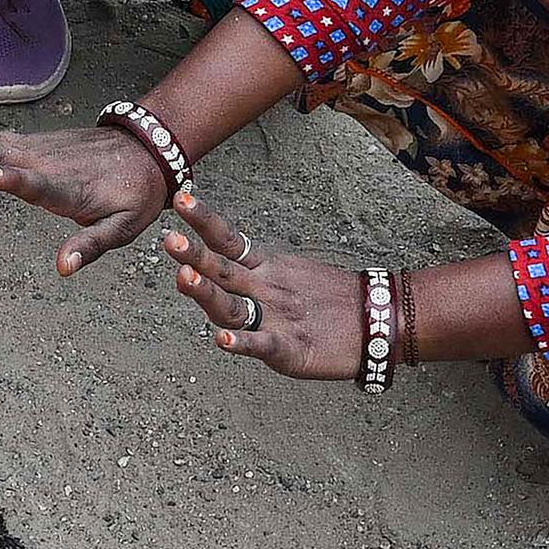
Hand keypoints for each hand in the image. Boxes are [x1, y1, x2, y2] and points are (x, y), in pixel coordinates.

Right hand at [0, 119, 182, 274]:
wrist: (146, 148)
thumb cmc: (134, 194)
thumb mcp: (124, 227)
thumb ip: (91, 246)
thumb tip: (63, 269)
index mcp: (68, 188)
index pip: (37, 184)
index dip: (14, 179)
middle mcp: (46, 164)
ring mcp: (37, 150)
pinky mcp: (33, 144)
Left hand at [159, 207, 367, 380]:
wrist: (380, 321)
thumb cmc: (332, 298)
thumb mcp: (292, 271)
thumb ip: (257, 268)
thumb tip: (225, 254)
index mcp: (265, 268)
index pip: (228, 240)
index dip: (204, 221)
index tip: (181, 200)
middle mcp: (265, 289)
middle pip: (223, 271)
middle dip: (193, 256)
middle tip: (169, 240)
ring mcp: (276, 317)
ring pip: (232, 306)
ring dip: (206, 293)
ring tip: (183, 278)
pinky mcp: (289, 348)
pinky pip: (261, 344)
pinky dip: (241, 342)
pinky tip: (221, 339)